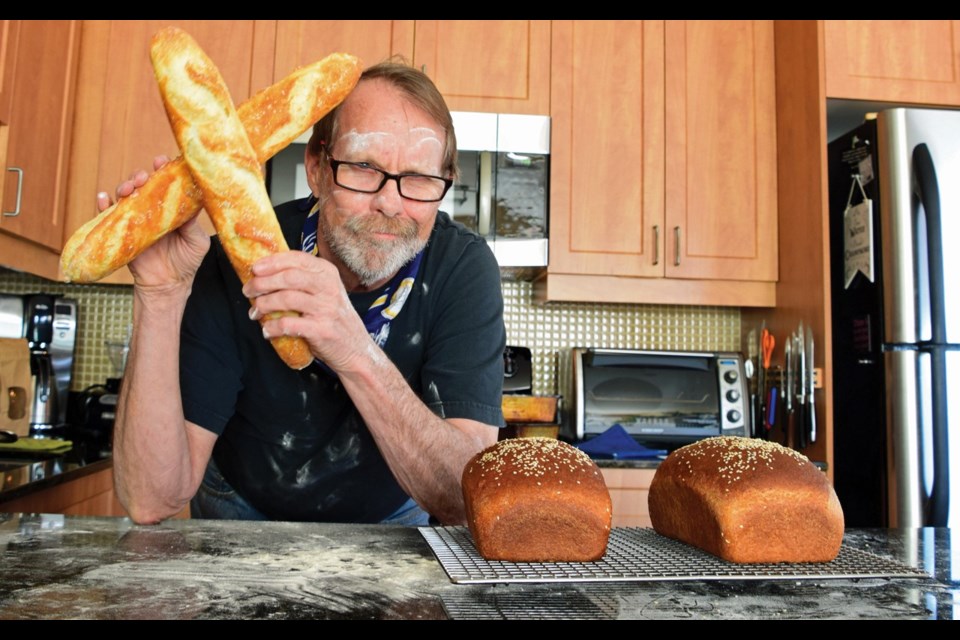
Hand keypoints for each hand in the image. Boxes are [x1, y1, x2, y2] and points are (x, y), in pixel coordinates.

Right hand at [98, 155, 209, 292]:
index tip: (162, 162)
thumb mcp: (197, 241)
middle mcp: (152, 210)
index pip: (165, 184)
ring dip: (123, 187)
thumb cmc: (187, 262)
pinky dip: (103, 205)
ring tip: (127, 189)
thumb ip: (192, 223)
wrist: (169, 286)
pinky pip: (108, 216)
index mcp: (171, 208)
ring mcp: (135, 219)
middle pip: (142, 185)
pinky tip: (104, 199)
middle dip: (140, 176)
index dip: (163, 170)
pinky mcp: (121, 231)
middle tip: (143, 177)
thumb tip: (191, 203)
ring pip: (125, 196)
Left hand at [242, 251, 369, 371]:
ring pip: (286, 298)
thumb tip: (266, 273)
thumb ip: (304, 280)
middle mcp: (329, 287)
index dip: (272, 262)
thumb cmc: (334, 319)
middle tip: (248, 290)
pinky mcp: (322, 329)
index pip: (296, 259)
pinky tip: (267, 331)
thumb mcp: (326, 292)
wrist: (356, 349)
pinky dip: (272, 327)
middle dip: (262, 283)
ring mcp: (327, 308)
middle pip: (288, 277)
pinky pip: (289, 324)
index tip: (254, 268)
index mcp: (328, 273)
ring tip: (254, 312)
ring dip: (263, 305)